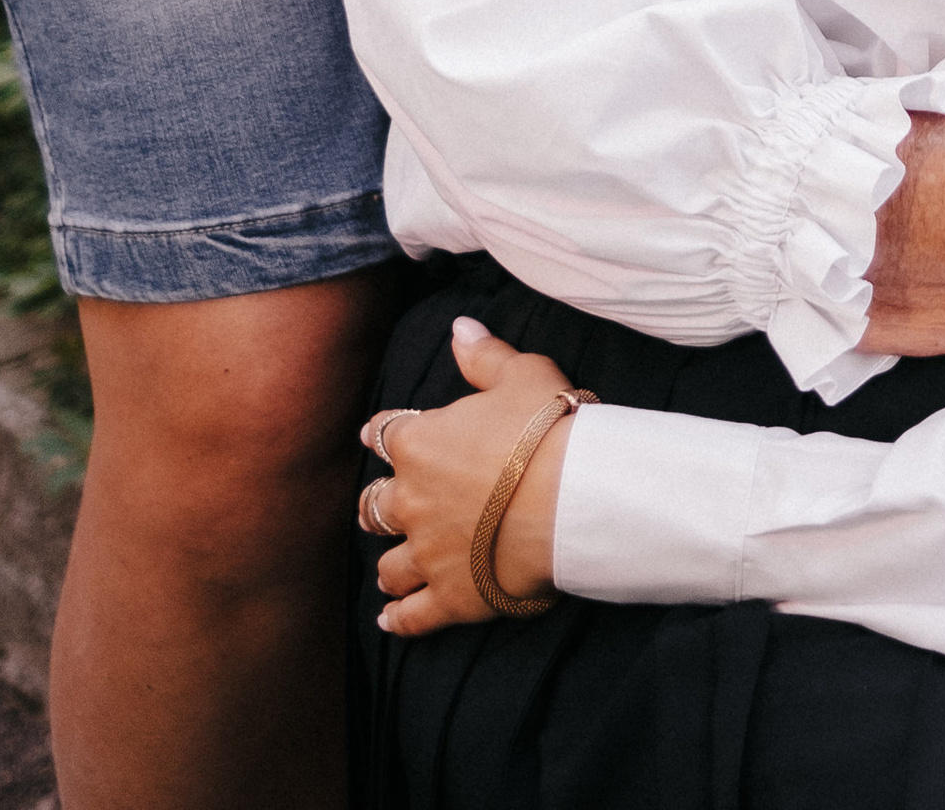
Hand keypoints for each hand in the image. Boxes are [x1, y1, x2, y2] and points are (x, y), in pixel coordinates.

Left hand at [360, 318, 583, 637]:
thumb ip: (483, 355)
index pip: (383, 434)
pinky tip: (390, 619)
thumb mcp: (520, 373)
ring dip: (388, 564)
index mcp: (419, 443)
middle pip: (374, 505)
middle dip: (375, 504)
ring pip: (389, 565)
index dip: (381, 434)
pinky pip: (413, 615)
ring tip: (389, 568)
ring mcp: (428, 553)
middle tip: (379, 506)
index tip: (377, 435)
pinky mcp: (451, 596)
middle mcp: (411, 500)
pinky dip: (399, 618)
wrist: (570, 497)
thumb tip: (459, 326)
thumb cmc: (546, 428)